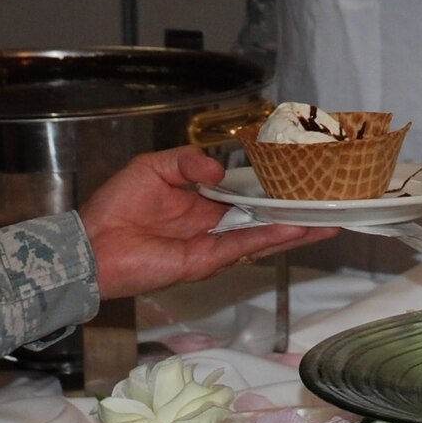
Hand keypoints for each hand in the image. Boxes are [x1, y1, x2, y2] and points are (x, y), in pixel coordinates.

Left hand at [81, 145, 332, 298]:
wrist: (91, 245)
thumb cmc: (115, 207)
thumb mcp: (154, 167)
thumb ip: (188, 161)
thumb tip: (221, 169)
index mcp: (201, 204)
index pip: (246, 196)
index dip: (272, 189)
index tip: (299, 179)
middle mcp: (212, 227)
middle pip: (263, 221)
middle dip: (296, 215)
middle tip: (330, 206)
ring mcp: (212, 246)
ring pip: (262, 237)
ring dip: (295, 230)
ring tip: (328, 222)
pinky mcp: (204, 261)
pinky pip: (243, 247)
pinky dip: (271, 239)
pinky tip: (295, 230)